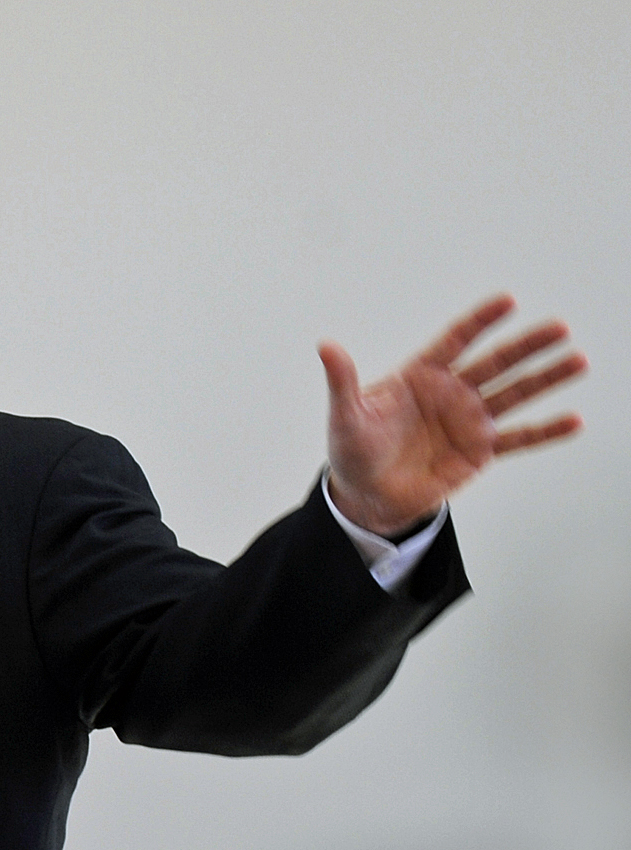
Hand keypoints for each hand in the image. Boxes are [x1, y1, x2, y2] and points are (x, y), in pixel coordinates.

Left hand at [320, 293, 586, 536]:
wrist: (366, 494)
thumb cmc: (352, 449)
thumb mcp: (345, 416)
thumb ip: (342, 381)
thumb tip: (326, 346)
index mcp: (420, 375)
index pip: (454, 340)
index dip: (479, 321)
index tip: (507, 300)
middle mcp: (450, 392)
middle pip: (495, 362)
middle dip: (526, 346)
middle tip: (559, 328)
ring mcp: (468, 420)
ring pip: (514, 394)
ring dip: (546, 379)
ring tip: (578, 361)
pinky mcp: (479, 451)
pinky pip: (518, 439)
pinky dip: (545, 431)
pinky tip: (574, 420)